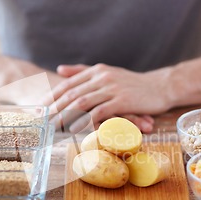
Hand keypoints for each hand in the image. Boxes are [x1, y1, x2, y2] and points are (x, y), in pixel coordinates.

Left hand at [48, 64, 172, 131]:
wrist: (161, 86)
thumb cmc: (133, 84)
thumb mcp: (107, 73)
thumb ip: (83, 71)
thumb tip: (60, 69)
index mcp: (96, 71)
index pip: (67, 85)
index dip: (51, 98)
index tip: (39, 111)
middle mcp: (101, 77)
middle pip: (71, 94)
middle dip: (54, 109)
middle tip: (41, 123)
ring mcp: (112, 88)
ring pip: (82, 103)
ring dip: (65, 117)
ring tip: (53, 129)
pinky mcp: (122, 100)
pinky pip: (99, 112)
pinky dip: (86, 121)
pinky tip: (76, 130)